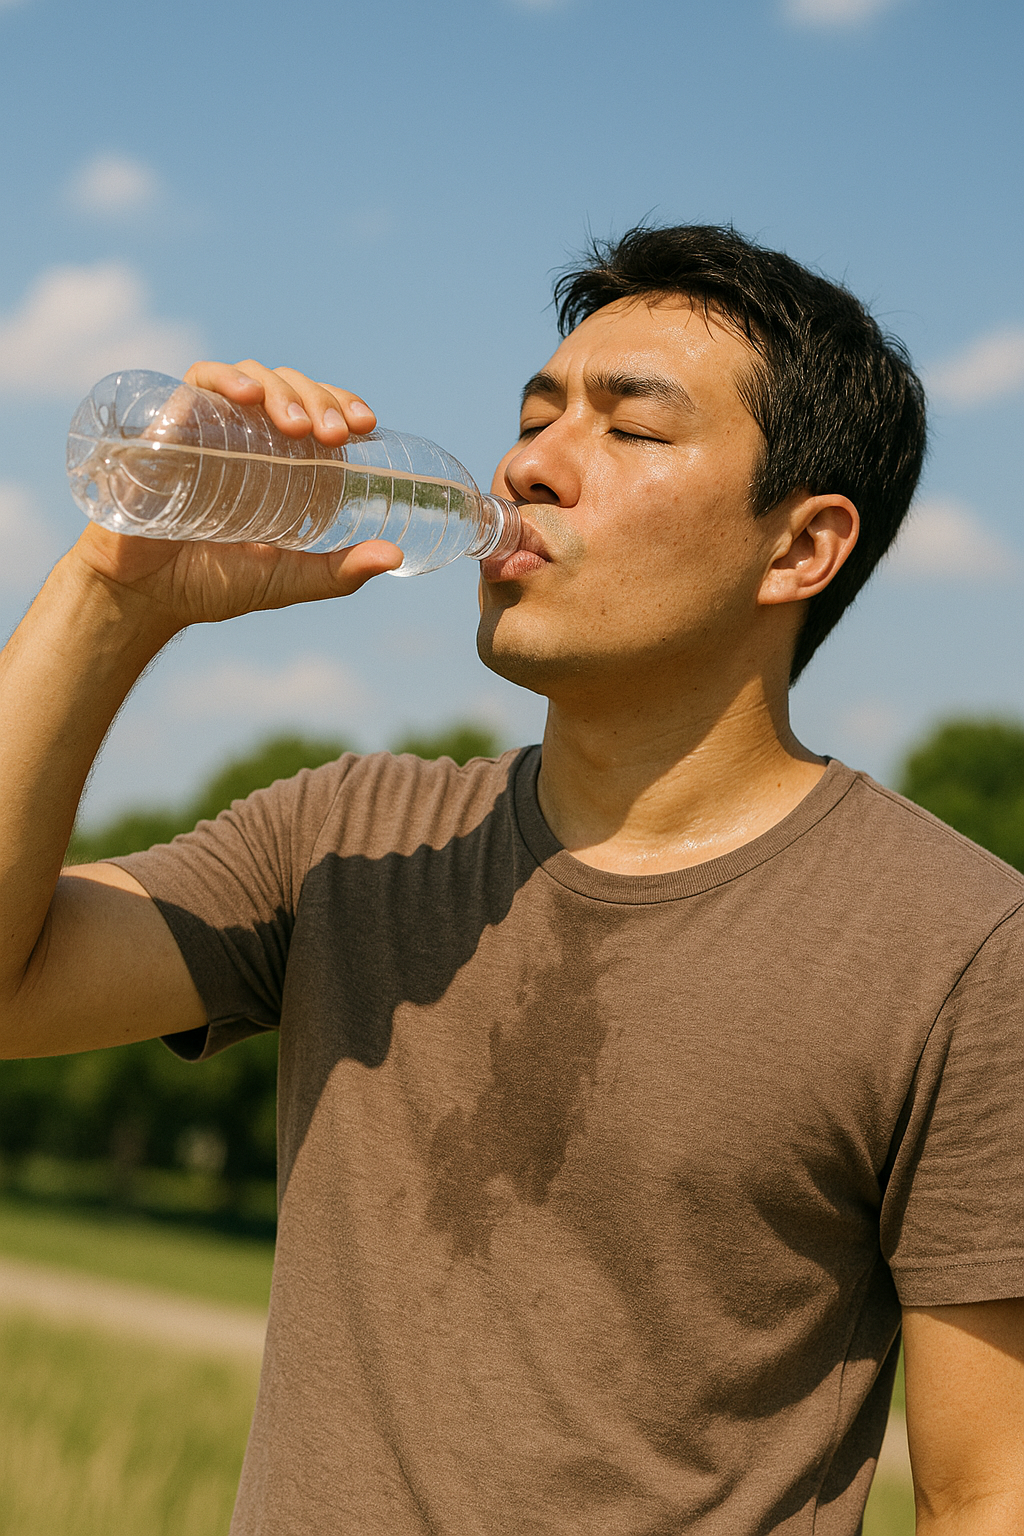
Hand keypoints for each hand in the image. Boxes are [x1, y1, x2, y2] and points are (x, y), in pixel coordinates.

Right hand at [68, 360, 402, 633]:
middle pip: (291, 389)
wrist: (146, 595)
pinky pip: (199, 381)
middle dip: (320, 400)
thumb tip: (394, 556)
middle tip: (335, 434)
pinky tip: (247, 395)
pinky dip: (225, 379)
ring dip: (283, 391)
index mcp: (279, 460)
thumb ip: (339, 573)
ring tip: (299, 425)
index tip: (365, 425)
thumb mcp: (287, 578)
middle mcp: (247, 435)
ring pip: (254, 378)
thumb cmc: (213, 584)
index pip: (318, 411)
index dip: (343, 404)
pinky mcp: (171, 423)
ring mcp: (210, 425)